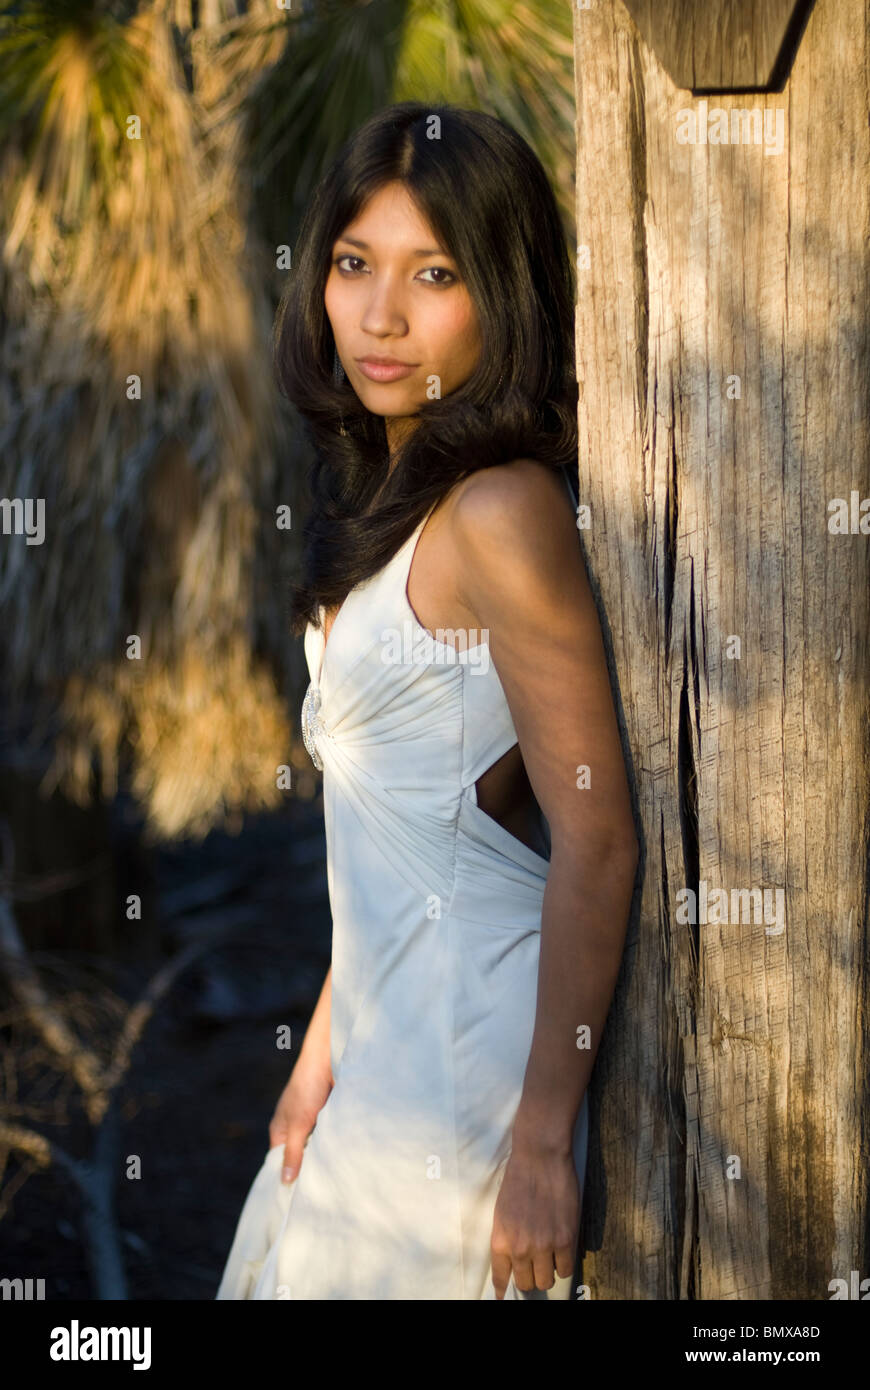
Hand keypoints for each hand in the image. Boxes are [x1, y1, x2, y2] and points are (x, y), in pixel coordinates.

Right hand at [268, 1049, 333, 1185]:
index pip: (280, 1162)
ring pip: (318, 1147)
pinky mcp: (330, 1115)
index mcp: (280, 1130)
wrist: (331, 1057)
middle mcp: (295, 1127)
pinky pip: (331, 1137)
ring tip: (335, 1177)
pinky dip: (336, 1144)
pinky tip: (345, 1157)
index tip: (298, 1198)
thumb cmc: (308, 1087)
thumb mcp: (298, 1124)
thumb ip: (293, 1153)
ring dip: (325, 1155)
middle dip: (310, 1168)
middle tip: (321, 1191)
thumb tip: (285, 1182)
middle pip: (301, 1156)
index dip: (288, 1176)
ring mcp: (313, 1121)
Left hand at [490, 1145, 578, 1297]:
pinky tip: (562, 1251)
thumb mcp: (502, 1212)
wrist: (540, 1156)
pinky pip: (566, 1269)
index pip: (500, 1278)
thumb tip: (511, 1260)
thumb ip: (507, 1238)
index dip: (503, 1291)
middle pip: (526, 1283)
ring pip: (546, 1280)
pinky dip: (564, 1264)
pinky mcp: (565, 1239)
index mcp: (500, 1240)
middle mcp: (520, 1248)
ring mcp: (543, 1246)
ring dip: (548, 1272)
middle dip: (530, 1277)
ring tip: (549, 1256)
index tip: (504, 1297)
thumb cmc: (519, 1179)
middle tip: (535, 1265)